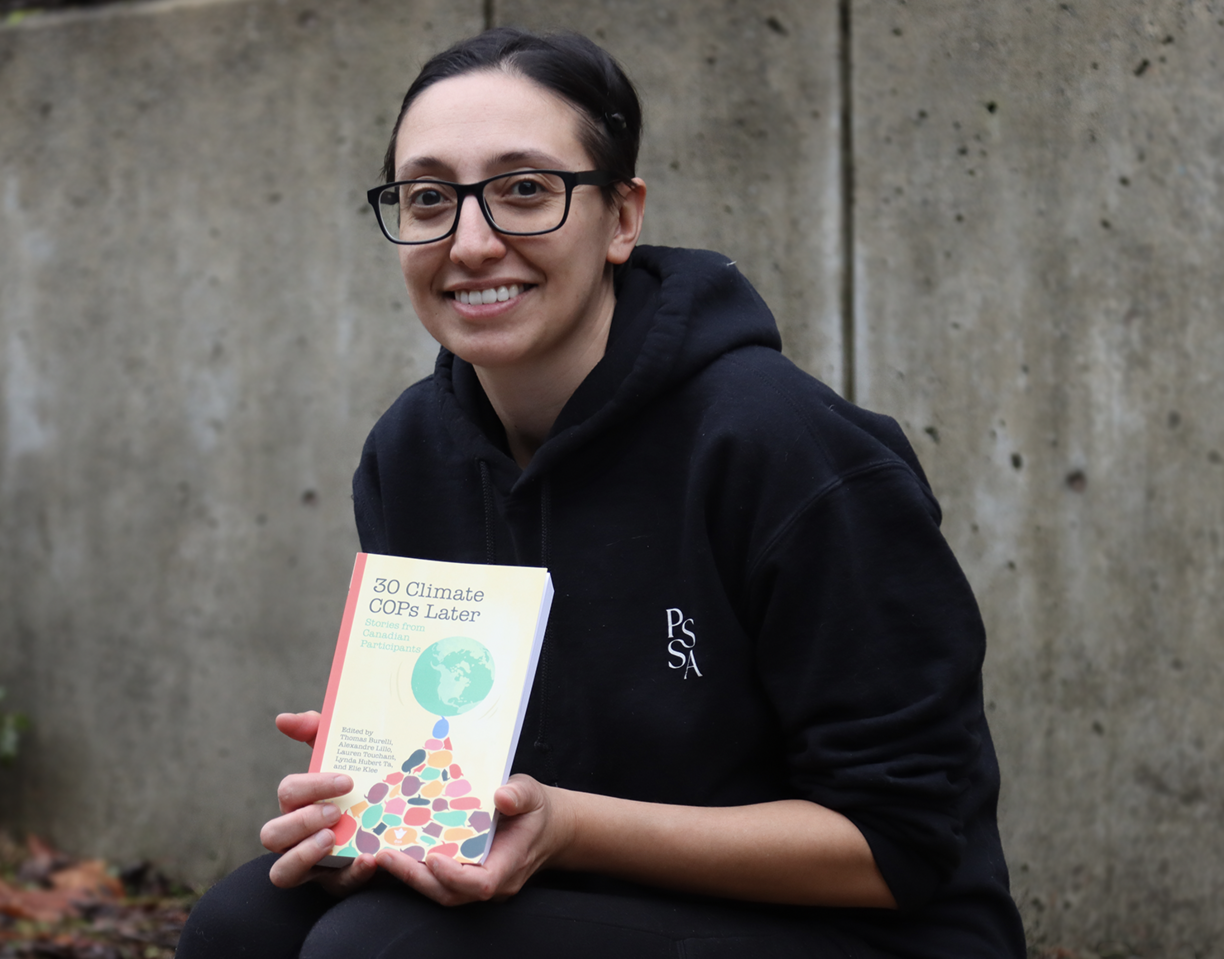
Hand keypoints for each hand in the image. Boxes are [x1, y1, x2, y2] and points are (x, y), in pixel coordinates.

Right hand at [262, 715, 374, 896]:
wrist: (399, 821)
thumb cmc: (362, 784)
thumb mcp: (345, 756)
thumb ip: (318, 732)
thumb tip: (283, 719)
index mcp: (299, 804)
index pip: (288, 793)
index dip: (311, 787)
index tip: (346, 780)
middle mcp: (296, 836)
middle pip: (272, 835)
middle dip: (301, 822)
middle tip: (335, 812)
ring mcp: (313, 865)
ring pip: (282, 872)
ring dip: (303, 855)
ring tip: (332, 838)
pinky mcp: (337, 884)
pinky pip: (335, 887)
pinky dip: (351, 875)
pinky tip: (370, 859)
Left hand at [374, 774, 572, 905]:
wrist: (545, 828)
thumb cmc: (536, 810)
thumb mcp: (532, 794)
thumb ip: (520, 794)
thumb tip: (503, 796)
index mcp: (510, 863)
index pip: (482, 883)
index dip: (455, 875)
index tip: (433, 857)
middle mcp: (492, 881)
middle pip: (450, 893)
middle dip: (416, 878)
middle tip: (386, 855)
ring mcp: (476, 881)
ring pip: (440, 890)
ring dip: (409, 875)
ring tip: (381, 854)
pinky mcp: (464, 875)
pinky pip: (438, 880)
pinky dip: (415, 868)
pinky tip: (394, 849)